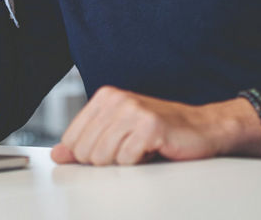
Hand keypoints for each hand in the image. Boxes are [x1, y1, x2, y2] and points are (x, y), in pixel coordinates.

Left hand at [50, 87, 239, 165]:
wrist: (202, 128)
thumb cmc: (160, 131)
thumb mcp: (117, 134)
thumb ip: (85, 142)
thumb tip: (58, 154)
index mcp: (105, 97)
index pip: (71, 139)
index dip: (87, 154)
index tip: (110, 150)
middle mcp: (116, 99)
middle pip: (84, 151)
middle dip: (106, 160)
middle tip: (128, 150)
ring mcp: (133, 110)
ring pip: (102, 157)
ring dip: (122, 162)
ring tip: (140, 150)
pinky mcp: (149, 126)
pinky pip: (125, 160)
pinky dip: (139, 163)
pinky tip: (152, 150)